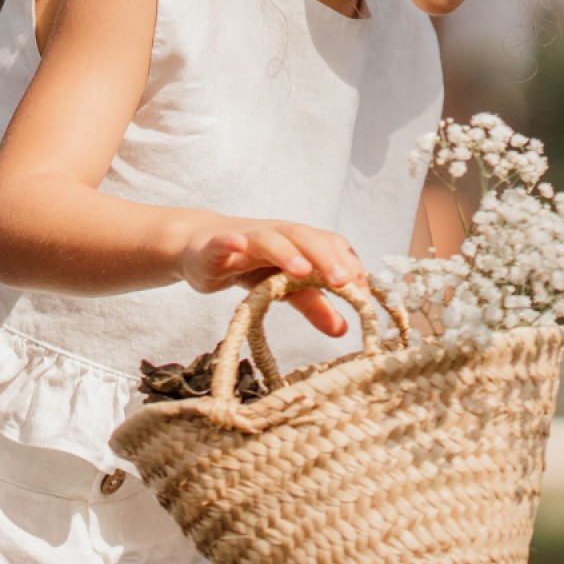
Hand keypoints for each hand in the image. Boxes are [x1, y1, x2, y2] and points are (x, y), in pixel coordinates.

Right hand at [177, 218, 364, 340]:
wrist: (201, 247)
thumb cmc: (249, 264)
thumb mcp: (284, 286)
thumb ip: (313, 303)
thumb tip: (343, 329)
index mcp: (298, 243)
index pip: (330, 244)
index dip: (348, 264)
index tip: (362, 292)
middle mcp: (277, 234)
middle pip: (305, 237)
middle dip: (326, 257)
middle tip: (343, 282)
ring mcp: (246, 238)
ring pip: (270, 239)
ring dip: (287, 251)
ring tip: (302, 270)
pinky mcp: (216, 246)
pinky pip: (224, 242)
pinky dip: (230, 242)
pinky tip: (237, 245)